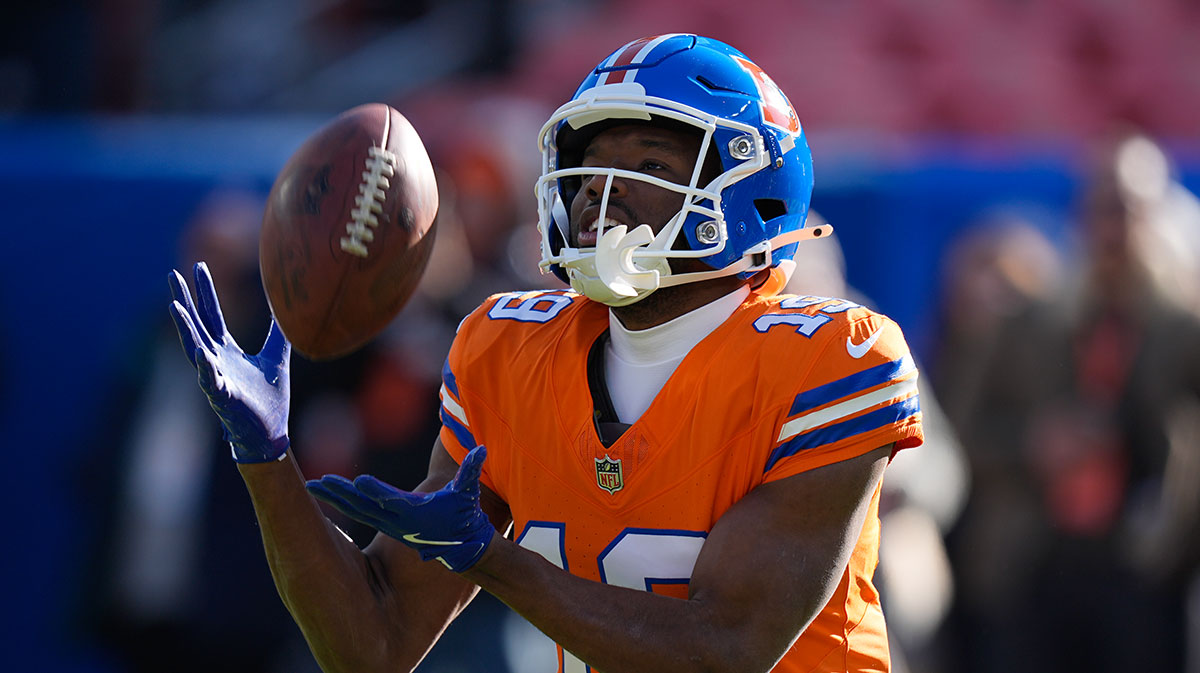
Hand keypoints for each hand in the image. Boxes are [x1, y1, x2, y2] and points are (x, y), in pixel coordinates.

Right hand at [168, 262, 290, 462]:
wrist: (270, 433)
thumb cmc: (269, 398)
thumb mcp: (276, 357)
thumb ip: (279, 334)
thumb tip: (286, 309)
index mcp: (227, 350)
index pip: (212, 315)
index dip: (205, 291)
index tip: (197, 265)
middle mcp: (216, 360)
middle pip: (197, 325)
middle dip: (186, 300)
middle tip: (173, 274)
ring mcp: (216, 378)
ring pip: (195, 349)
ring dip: (186, 328)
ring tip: (175, 306)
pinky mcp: (224, 397)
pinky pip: (212, 381)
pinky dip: (207, 368)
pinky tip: (202, 352)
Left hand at [306, 446, 495, 571]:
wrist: (461, 546)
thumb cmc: (464, 516)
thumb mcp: (468, 494)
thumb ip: (471, 472)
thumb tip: (482, 449)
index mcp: (416, 513)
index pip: (393, 500)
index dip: (376, 491)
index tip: (358, 481)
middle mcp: (397, 521)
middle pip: (364, 505)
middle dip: (340, 494)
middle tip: (317, 482)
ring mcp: (389, 524)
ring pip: (357, 509)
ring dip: (334, 497)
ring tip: (313, 485)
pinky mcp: (385, 524)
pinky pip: (359, 513)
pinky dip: (342, 503)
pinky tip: (327, 494)